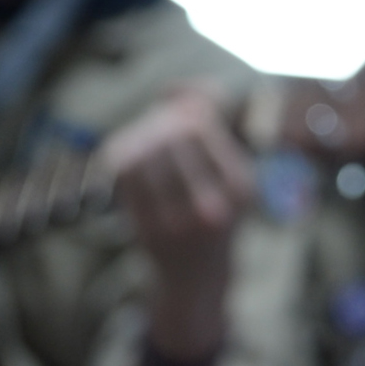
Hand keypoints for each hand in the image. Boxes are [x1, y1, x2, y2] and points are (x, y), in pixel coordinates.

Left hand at [102, 84, 258, 298]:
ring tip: (138, 144)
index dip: (182, 107)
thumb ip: (205, 121)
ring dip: (137, 140)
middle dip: (159, 125)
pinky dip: (122, 161)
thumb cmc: (213, 210)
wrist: (198, 276)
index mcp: (242, 186)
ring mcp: (181, 224)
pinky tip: (125, 163)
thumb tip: (175, 89)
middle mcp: (216, 208)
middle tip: (151, 128)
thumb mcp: (226, 168)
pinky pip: (127, 177)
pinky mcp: (150, 232)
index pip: (200, 125)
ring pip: (146, 154)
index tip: (175, 109)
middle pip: (174, 136)